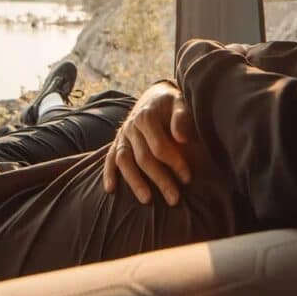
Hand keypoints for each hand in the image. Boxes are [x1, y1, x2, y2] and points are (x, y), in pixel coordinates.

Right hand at [103, 80, 194, 205]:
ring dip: (135, 182)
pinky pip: (109, 158)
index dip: (174, 163)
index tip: (187, 178)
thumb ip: (181, 117)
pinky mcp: (117, 141)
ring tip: (147, 200)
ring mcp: (122, 135)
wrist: (156, 95)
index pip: (159, 146)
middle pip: (143, 158)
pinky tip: (111, 190)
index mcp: (147, 116)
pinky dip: (108, 174)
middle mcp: (131, 126)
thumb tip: (182, 138)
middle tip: (175, 199)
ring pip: (124, 161)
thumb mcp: (180, 102)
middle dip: (160, 180)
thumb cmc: (172, 103)